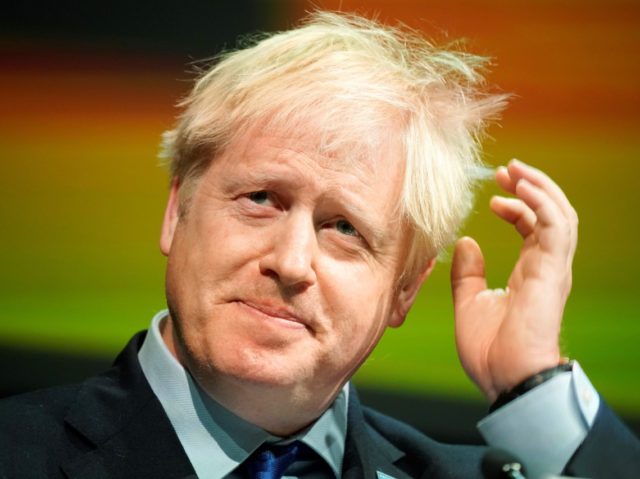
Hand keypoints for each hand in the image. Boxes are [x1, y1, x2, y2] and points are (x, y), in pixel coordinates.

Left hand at [450, 159, 577, 401]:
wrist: (503, 379)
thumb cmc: (490, 350)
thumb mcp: (470, 303)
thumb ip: (469, 273)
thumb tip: (465, 243)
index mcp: (528, 273)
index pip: (532, 228)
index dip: (517, 206)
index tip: (494, 196)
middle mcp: (544, 267)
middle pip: (549, 214)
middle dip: (530, 188)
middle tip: (505, 171)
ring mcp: (551, 268)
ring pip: (559, 215)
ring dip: (538, 187)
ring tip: (514, 170)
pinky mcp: (551, 271)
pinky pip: (556, 227)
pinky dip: (542, 202)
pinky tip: (522, 187)